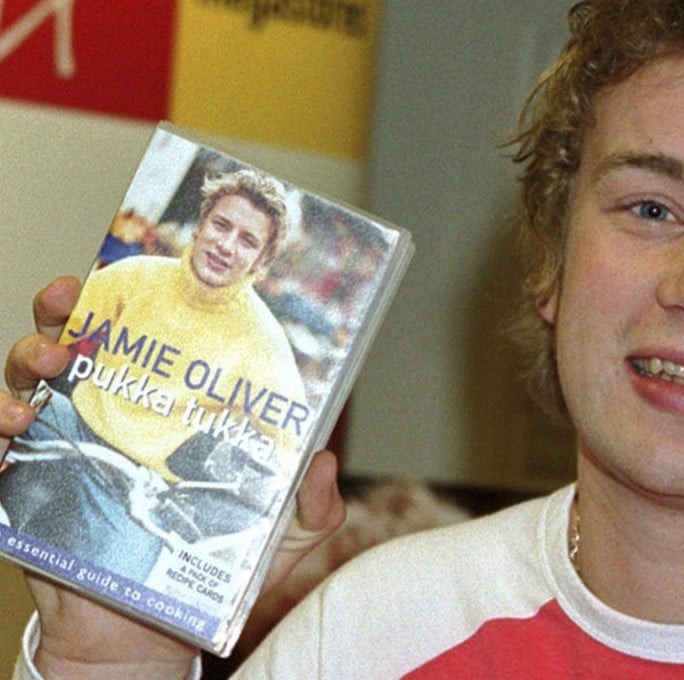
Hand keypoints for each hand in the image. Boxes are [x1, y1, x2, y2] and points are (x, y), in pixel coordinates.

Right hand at [3, 278, 346, 676]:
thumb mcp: (274, 538)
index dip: (125, 303)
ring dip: (25, 361)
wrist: (148, 637)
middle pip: (68, 348)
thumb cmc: (209, 575)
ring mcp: (58, 455)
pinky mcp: (24, 497)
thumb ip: (308, 506)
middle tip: (67, 300)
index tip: (125, 270)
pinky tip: (11, 428)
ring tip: (48, 366)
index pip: (135, 345)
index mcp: (157, 414)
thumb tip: (323, 459)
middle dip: (58, 312)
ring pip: (22, 387)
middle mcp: (102, 421)